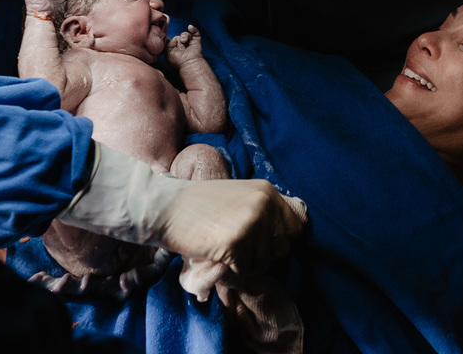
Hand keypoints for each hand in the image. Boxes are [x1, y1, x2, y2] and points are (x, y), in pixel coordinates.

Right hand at [156, 180, 306, 275]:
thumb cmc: (198, 205)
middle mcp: (264, 205)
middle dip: (262, 254)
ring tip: (223, 247)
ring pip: (264, 263)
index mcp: (268, 192)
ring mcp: (251, 223)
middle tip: (237, 246)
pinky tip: (215, 254)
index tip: (259, 242)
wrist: (165, 207)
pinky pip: (244, 270)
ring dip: (244, 263)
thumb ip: (264, 210)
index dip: (279, 240)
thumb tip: (294, 230)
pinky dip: (230, 269)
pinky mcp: (236, 243)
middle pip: (283, 248)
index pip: (296, 227)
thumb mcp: (241, 197)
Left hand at [166, 24, 204, 69]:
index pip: (171, 40)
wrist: (189, 63)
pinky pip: (195, 32)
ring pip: (185, 34)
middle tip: (180, 49)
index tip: (171, 44)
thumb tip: (167, 38)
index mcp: (175, 49)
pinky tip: (190, 27)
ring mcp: (189, 43)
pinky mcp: (196, 41)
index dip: (171, 41)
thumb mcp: (167, 53)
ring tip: (184, 42)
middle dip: (177, 40)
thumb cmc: (178, 61)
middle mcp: (182, 46)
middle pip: (178, 37)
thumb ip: (165, 45)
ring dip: (184, 37)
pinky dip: (193, 29)